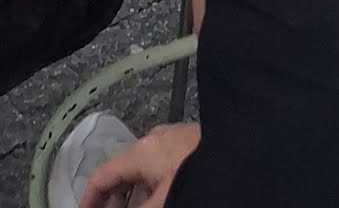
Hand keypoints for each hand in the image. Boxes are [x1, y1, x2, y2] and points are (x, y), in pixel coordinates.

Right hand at [81, 122, 200, 207]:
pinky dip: (153, 188)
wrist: (247, 159)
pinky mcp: (196, 145)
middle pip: (123, 171)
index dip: (88, 199)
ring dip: (134, 196)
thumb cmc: (194, 181)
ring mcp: (178, 139)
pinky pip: (163, 169)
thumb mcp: (159, 204)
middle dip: (113, 199)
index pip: (102, 174)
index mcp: (142, 149)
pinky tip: (158, 201)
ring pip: (144, 171)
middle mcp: (156, 138)